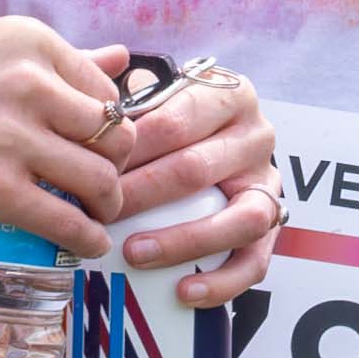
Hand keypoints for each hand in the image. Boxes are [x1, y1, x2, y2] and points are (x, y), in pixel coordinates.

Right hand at [0, 19, 265, 288]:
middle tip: (98, 186)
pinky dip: (86, 238)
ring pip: (101, 178)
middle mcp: (31, 82)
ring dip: (106, 205)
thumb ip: (45, 60)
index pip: (105, 87)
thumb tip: (119, 58)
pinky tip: (83, 246)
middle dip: (115, 165)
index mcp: (27, 40)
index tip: (98, 147)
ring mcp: (14, 136)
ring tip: (92, 218)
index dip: (109, 124)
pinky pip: (66, 220)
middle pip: (115, 133)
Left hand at [87, 58, 283, 305]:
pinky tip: (184, 292)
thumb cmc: (174, 118)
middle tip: (95, 215)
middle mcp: (257, 135)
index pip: (174, 121)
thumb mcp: (157, 92)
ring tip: (134, 253)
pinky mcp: (273, 224)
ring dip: (181, 240)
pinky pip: (256, 260)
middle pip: (195, 169)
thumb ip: (127, 83)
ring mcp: (269, 182)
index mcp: (229, 95)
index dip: (126, 148)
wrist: (221, 140)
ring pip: (238, 218)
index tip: (85, 170)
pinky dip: (222, 281)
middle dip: (139, 196)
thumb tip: (98, 65)